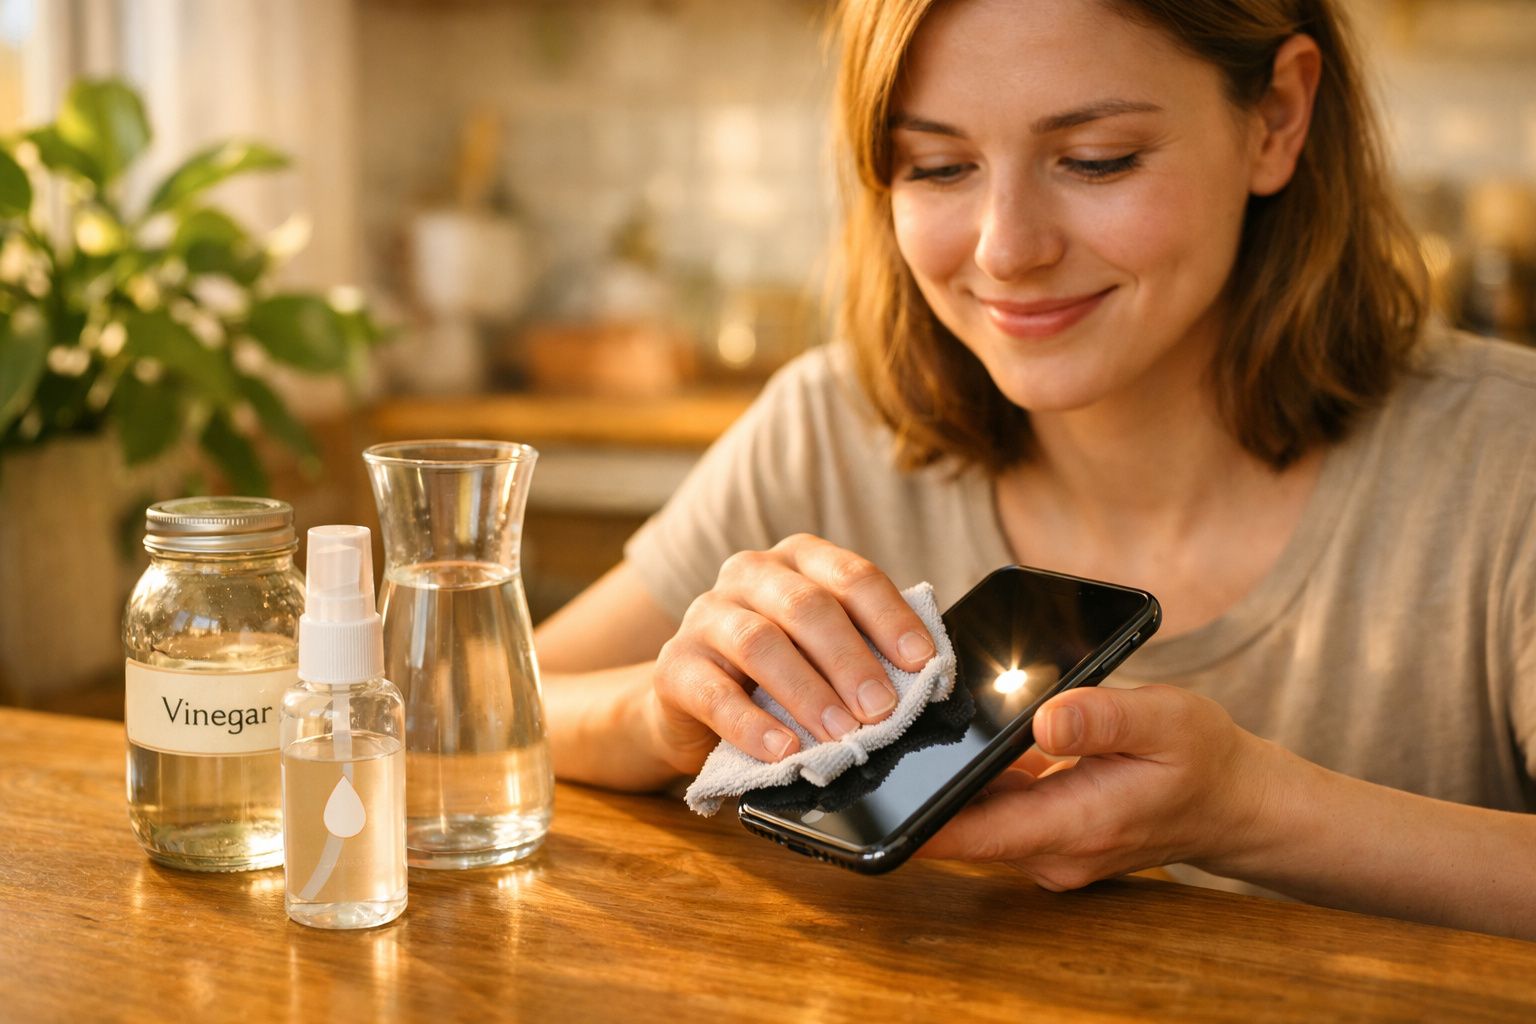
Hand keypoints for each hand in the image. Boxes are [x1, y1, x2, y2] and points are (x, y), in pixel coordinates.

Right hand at [643, 534, 936, 773]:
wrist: (693, 707)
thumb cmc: (777, 677)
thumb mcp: (823, 655)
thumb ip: (865, 655)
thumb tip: (927, 686)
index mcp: (798, 560)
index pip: (852, 576)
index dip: (892, 619)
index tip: (924, 664)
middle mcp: (749, 574)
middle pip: (806, 606)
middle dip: (851, 661)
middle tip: (883, 710)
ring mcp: (705, 615)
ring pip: (760, 642)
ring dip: (808, 693)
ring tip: (841, 734)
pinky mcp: (673, 666)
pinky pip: (714, 694)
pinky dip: (753, 726)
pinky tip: (783, 750)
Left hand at [918, 684, 1283, 889]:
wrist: (1236, 803)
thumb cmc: (1205, 760)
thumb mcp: (1166, 721)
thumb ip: (1103, 719)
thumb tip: (1045, 719)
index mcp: (1076, 826)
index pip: (975, 836)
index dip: (920, 823)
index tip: (874, 802)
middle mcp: (1053, 850)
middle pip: (964, 824)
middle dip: (925, 785)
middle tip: (888, 731)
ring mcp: (1048, 845)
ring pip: (977, 814)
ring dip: (952, 779)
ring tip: (924, 724)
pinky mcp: (1048, 831)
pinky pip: (998, 807)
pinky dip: (981, 778)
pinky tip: (973, 738)